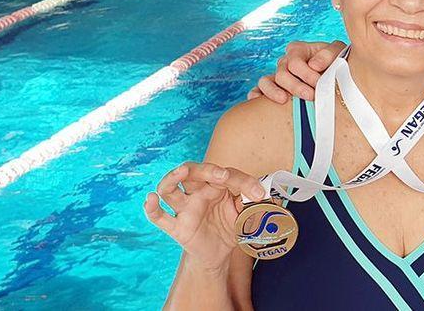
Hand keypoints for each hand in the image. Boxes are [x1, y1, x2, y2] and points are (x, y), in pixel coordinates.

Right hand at [143, 162, 267, 270]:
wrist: (220, 255)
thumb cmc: (231, 228)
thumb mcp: (248, 216)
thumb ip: (258, 207)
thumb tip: (272, 200)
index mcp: (217, 186)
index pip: (227, 175)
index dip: (243, 182)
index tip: (258, 194)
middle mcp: (198, 193)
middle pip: (194, 172)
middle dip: (207, 169)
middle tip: (222, 175)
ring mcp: (185, 209)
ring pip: (170, 188)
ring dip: (173, 178)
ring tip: (181, 172)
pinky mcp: (177, 227)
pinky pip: (159, 217)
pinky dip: (151, 208)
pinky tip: (151, 199)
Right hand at [246, 40, 346, 102]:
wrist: (336, 78)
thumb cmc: (336, 63)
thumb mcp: (338, 53)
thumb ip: (328, 54)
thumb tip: (314, 65)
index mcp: (298, 50)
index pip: (295, 62)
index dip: (306, 74)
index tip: (319, 83)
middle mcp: (284, 62)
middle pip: (282, 74)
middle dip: (296, 86)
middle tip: (311, 96)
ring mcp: (277, 76)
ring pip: (266, 81)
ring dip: (274, 91)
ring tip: (284, 100)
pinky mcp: (273, 89)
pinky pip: (258, 90)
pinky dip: (256, 95)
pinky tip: (257, 102)